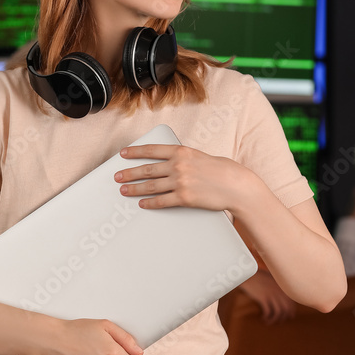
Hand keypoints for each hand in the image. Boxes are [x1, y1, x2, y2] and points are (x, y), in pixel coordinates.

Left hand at [114, 144, 254, 211]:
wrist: (236, 185)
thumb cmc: (221, 170)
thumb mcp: (200, 156)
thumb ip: (183, 158)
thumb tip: (168, 163)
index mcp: (181, 151)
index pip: (152, 150)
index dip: (135, 152)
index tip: (123, 154)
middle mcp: (178, 165)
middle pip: (147, 169)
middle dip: (129, 173)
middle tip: (117, 176)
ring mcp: (180, 182)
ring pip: (150, 186)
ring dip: (134, 189)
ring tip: (124, 191)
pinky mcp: (184, 198)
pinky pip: (162, 201)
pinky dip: (150, 203)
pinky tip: (142, 204)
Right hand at [242, 270, 296, 323]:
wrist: (248, 274)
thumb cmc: (258, 276)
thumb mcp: (271, 279)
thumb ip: (278, 286)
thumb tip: (282, 294)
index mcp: (282, 287)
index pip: (291, 303)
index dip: (291, 311)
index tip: (289, 317)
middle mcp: (279, 291)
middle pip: (286, 309)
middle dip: (284, 317)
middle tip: (279, 322)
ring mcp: (272, 294)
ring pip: (278, 312)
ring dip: (274, 320)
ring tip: (269, 322)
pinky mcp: (263, 298)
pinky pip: (268, 312)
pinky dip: (267, 317)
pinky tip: (263, 318)